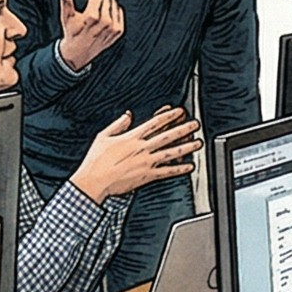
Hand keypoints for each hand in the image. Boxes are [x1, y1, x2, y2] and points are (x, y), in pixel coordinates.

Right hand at [56, 0, 125, 70]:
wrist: (80, 52)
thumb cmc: (72, 32)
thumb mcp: (66, 18)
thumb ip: (66, 4)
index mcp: (92, 18)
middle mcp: (105, 23)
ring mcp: (113, 28)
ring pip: (115, 5)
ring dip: (107, 1)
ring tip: (99, 5)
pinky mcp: (119, 32)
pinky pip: (120, 13)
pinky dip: (114, 9)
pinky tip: (106, 12)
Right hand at [68, 107, 202, 201]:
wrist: (94, 180)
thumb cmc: (96, 161)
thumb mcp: (103, 136)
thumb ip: (118, 124)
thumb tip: (128, 115)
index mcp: (131, 137)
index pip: (154, 123)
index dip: (169, 116)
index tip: (179, 111)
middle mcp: (142, 148)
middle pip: (167, 136)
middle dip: (183, 129)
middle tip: (195, 124)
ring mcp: (146, 162)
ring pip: (171, 152)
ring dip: (187, 147)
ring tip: (198, 143)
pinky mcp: (147, 175)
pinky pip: (167, 171)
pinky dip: (179, 169)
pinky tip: (190, 166)